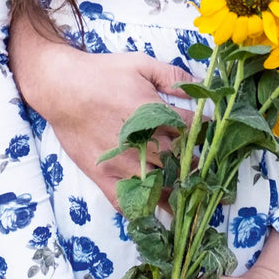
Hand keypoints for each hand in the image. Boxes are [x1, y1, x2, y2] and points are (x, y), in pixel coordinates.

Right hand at [8, 18, 193, 207]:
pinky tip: (160, 214)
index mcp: (155, 114)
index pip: (193, 129)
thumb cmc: (102, 74)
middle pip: (181, 160)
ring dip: (179, 190)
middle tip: (211, 168)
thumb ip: (172, 76)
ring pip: (160, 185)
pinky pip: (127, 202)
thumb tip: (200, 84)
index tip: (217, 135)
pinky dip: (145, 210)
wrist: (61, 88)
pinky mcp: (104, 177)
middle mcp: (142, 142)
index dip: (208, 132)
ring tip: (195, 196)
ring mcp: (122, 164)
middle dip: (198, 164)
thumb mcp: (141, 64)